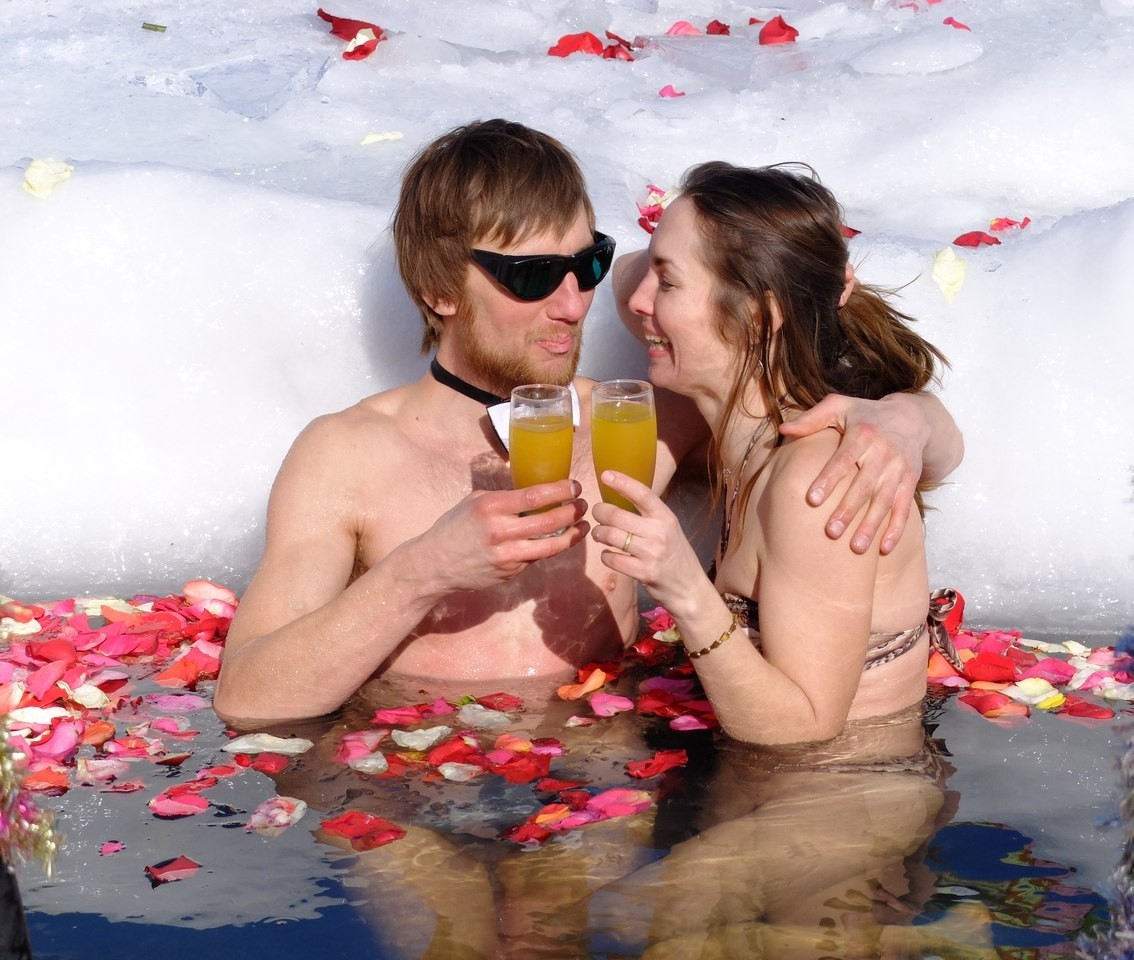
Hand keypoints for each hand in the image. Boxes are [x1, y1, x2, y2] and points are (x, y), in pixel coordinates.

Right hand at [422, 480, 588, 592]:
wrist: (434, 564)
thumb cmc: (455, 527)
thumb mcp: (475, 501)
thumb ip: (505, 498)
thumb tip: (536, 491)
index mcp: (491, 508)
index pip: (535, 497)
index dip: (560, 491)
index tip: (575, 486)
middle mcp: (500, 532)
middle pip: (549, 522)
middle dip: (572, 511)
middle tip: (583, 504)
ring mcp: (506, 556)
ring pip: (551, 546)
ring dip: (572, 535)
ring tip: (583, 525)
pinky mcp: (509, 573)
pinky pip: (536, 558)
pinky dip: (550, 547)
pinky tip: (560, 539)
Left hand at [589, 471, 709, 616]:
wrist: (690, 588)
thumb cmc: (676, 555)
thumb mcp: (669, 529)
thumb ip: (649, 516)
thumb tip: (619, 500)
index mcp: (666, 517)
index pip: (643, 494)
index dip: (623, 482)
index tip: (606, 475)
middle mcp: (659, 532)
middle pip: (617, 515)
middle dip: (600, 512)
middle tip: (597, 514)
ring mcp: (651, 553)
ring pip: (611, 535)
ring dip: (599, 533)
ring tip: (600, 535)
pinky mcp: (643, 572)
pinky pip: (612, 558)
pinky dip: (605, 555)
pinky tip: (609, 554)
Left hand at [779, 394, 928, 554]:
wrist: (911, 417)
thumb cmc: (864, 414)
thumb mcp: (839, 406)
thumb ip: (812, 418)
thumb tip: (784, 428)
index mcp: (862, 434)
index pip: (843, 460)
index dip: (829, 479)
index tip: (812, 499)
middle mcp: (883, 452)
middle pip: (864, 485)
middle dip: (848, 510)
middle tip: (831, 533)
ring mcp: (899, 469)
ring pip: (884, 501)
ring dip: (871, 526)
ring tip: (856, 548)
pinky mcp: (910, 481)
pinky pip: (904, 507)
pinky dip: (897, 529)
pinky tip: (884, 549)